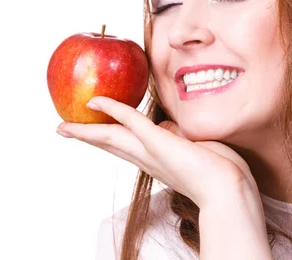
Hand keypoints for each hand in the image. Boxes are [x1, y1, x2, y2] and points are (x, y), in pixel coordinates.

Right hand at [56, 96, 259, 207]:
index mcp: (154, 159)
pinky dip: (112, 109)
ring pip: (110, 137)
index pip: (124, 147)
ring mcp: (149, 150)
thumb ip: (176, 136)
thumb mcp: (192, 147)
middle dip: (84, 137)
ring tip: (63, 126)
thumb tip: (168, 126)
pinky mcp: (157, 141)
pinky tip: (96, 101)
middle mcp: (146, 158)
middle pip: (108, 144)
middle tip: (62, 130)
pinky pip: (129, 120)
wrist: (228, 189)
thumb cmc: (219, 170)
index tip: (91, 133)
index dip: (104, 138)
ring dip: (85, 130)